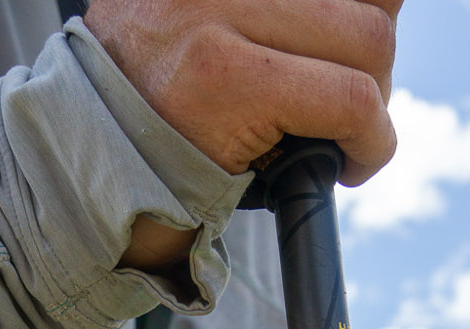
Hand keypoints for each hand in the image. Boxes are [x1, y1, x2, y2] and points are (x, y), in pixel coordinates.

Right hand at [87, 0, 399, 188]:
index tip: (353, 50)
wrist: (84, 172)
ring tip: (334, 136)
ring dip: (372, 104)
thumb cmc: (162, 114)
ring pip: (370, 42)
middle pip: (370, 2)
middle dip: (373, 63)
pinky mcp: (227, 77)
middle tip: (341, 111)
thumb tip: (385, 8)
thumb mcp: (219, 35)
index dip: (370, 11)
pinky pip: (353, 102)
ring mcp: (215, 15)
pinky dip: (371, 143)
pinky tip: (345, 164)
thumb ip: (283, 16)